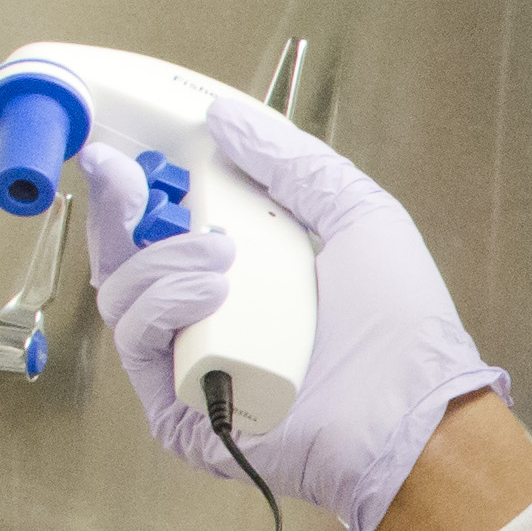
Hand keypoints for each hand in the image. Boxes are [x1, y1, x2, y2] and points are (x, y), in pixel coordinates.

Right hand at [82, 96, 503, 530]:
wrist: (412, 410)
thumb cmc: (402, 327)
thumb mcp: (353, 212)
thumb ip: (290, 161)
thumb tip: (224, 119)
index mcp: (252, 277)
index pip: (170, 229)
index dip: (140, 188)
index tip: (122, 148)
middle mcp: (215, 322)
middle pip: (130, 260)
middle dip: (119, 209)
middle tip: (123, 171)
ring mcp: (194, 366)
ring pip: (127, 296)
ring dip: (163, 259)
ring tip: (222, 257)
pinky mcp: (181, 411)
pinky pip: (138, 342)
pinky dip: (164, 304)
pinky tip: (212, 292)